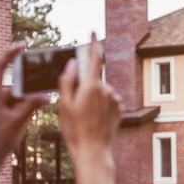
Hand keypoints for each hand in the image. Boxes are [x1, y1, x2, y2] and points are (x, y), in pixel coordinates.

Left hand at [0, 43, 48, 159]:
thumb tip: (45, 95)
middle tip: (42, 87)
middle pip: (17, 84)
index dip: (10, 54)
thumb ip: (31, 105)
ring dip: (31, 101)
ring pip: (22, 96)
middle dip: (30, 88)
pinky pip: (22, 105)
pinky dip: (29, 107)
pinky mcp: (8, 113)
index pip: (1, 67)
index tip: (21, 46)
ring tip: (37, 106)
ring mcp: (3, 105)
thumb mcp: (17, 120)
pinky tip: (33, 114)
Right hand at [58, 34, 121, 160]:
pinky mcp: (119, 109)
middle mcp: (106, 90)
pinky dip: (101, 106)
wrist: (93, 151)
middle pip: (94, 79)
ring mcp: (114, 100)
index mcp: (91, 86)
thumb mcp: (64, 104)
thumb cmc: (75, 129)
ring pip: (101, 92)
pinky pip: (108, 101)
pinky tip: (95, 119)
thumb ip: (67, 80)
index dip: (94, 43)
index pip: (95, 58)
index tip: (94, 32)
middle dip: (85, 87)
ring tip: (85, 117)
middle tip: (77, 107)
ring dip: (93, 98)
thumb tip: (73, 63)